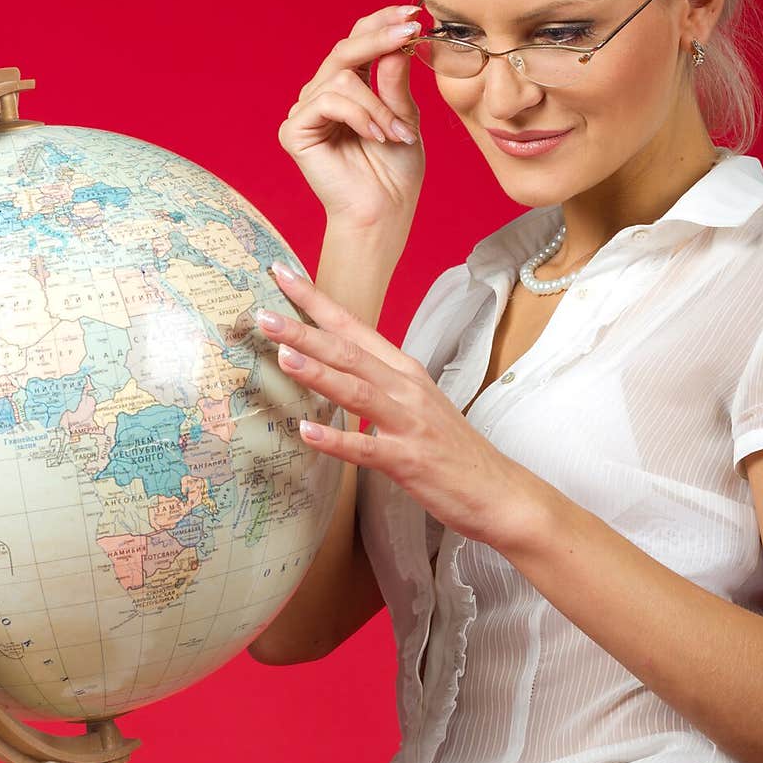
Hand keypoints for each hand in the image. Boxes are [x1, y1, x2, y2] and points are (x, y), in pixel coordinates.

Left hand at [258, 262, 527, 547]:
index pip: (354, 327)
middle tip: (265, 315)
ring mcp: (408, 424)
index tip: (283, 274)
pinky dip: (337, 440)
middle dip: (305, 331)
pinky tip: (308, 433)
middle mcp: (406, 389)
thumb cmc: (450, 448)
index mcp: (404, 371)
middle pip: (349, 352)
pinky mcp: (409, 461)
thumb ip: (376, 384)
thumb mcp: (415, 404)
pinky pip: (366, 449)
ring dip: (319, 373)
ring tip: (283, 357)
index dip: (317, 301)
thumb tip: (333, 371)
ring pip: (357, 391)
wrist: (497, 488)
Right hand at [279, 3, 426, 231]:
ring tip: (396, 133)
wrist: (383, 212)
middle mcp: (323, 94)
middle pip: (344, 49)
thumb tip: (396, 42)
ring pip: (342, 78)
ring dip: (378, 104)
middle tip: (409, 33)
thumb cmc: (395, 171)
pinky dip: (360, 116)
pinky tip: (376, 137)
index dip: (381, 23)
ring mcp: (307, 111)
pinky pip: (329, 101)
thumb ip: (396, 81)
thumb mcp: (405, 117)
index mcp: (350, 88)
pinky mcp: (296, 130)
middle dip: (380, 39)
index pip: (358, 42)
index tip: (412, 15)